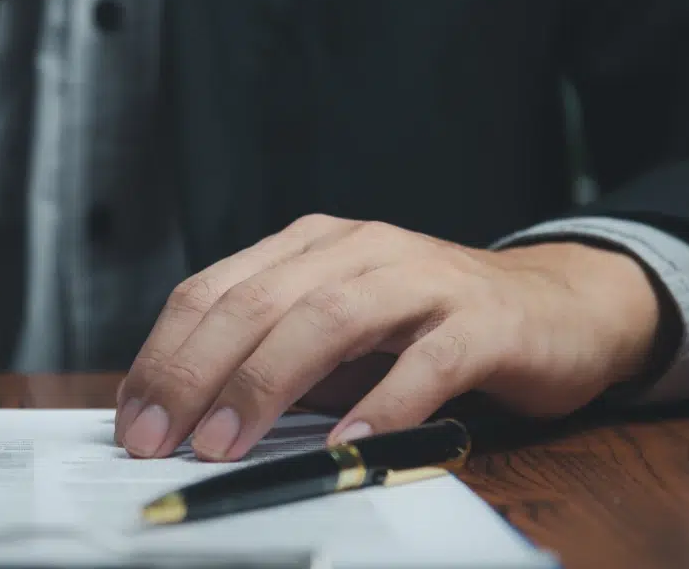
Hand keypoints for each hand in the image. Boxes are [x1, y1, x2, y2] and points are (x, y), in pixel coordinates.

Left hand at [114, 215, 660, 459]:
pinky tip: (342, 442)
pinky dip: (379, 403)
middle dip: (197, 372)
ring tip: (226, 443)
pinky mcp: (480, 320)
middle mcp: (357, 248)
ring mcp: (420, 278)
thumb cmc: (428, 325)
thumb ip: (275, 357)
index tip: (133, 416)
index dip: (166, 352)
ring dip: (267, 382)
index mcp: (309, 246)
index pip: (216, 289)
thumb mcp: (336, 333)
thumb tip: (189, 414)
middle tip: (159, 438)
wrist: (555, 305)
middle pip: (258, 302)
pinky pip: (425, 362)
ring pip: (328, 317)